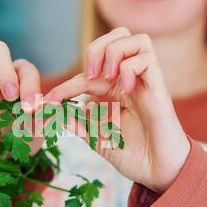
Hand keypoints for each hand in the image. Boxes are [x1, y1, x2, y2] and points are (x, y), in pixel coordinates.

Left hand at [43, 27, 190, 193]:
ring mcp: (144, 81)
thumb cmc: (130, 154)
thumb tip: (49, 110)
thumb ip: (74, 122)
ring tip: (106, 77)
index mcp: (113, 90)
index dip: (65, 86)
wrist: (156, 171)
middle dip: (95, 49)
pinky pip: (146, 58)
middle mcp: (128, 80)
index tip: (48, 102)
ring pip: (134, 39)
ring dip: (113, 52)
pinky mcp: (158, 86)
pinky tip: (124, 90)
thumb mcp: (94, 137)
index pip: (86, 73)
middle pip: (117, 36)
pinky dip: (130, 68)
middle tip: (88, 76)